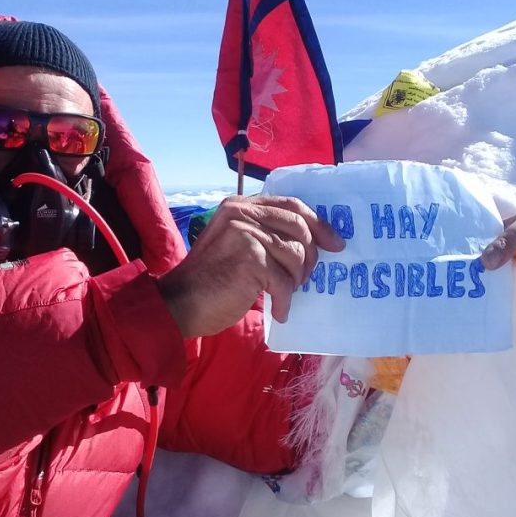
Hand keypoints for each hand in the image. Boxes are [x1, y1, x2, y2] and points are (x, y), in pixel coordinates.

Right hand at [158, 195, 343, 337]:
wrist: (180, 303)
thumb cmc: (210, 280)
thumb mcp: (236, 244)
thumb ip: (264, 233)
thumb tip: (313, 241)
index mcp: (240, 205)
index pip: (291, 205)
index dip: (319, 224)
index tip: (335, 243)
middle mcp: (242, 213)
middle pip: (300, 227)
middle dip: (310, 256)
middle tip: (306, 278)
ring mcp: (245, 234)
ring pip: (295, 256)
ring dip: (295, 281)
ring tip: (283, 294)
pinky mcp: (250, 259)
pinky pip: (284, 281)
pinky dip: (284, 300)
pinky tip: (278, 311)